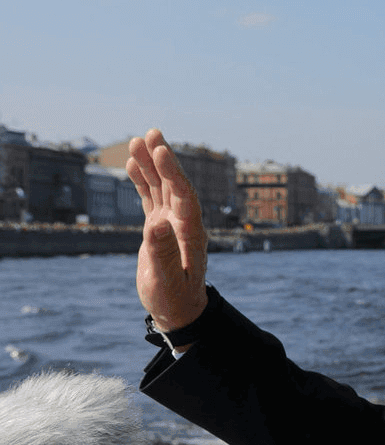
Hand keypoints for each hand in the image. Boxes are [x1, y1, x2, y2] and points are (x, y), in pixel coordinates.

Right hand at [128, 129, 209, 331]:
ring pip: (162, 187)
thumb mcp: (167, 279)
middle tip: (153, 133)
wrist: (179, 311)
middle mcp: (184, 224)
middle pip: (175, 185)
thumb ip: (162, 253)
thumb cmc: (175, 299)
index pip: (183, 196)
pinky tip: (135, 164)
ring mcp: (172, 224)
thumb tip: (158, 224)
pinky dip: (144, 181)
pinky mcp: (160, 228)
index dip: (174, 173)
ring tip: (138, 140)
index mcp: (190, 234)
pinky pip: (152, 198)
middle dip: (164, 160)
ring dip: (152, 165)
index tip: (162, 151)